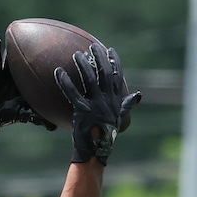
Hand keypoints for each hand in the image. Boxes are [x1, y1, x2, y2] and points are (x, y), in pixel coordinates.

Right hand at [0, 35, 55, 142]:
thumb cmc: (7, 112)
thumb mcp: (22, 114)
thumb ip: (36, 117)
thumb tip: (53, 127)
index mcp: (17, 78)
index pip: (23, 64)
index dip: (27, 54)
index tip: (35, 43)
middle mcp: (5, 73)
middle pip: (8, 58)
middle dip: (14, 46)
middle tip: (13, 34)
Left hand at [55, 44, 140, 165]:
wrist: (96, 150)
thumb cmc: (107, 135)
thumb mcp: (120, 118)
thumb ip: (127, 104)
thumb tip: (138, 95)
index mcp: (115, 99)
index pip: (116, 75)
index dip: (113, 61)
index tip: (109, 50)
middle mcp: (106, 99)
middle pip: (103, 72)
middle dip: (98, 57)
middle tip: (92, 46)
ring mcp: (94, 104)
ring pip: (89, 79)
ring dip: (82, 64)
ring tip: (76, 54)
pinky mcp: (81, 110)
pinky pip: (72, 93)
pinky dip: (64, 81)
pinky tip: (57, 72)